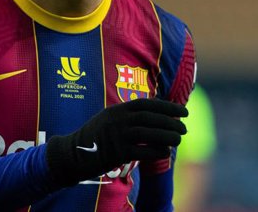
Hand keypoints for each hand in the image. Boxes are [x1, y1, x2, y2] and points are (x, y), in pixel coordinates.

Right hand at [45, 98, 187, 186]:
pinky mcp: (115, 153)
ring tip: (179, 139)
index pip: (147, 104)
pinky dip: (156, 151)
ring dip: (167, 136)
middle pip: (150, 118)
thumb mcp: (109, 118)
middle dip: (171, 122)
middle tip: (185, 127)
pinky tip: (166, 152)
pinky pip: (141, 151)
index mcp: (118, 109)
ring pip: (148, 134)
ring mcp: (116, 136)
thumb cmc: (95, 136)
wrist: (72, 153)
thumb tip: (155, 115)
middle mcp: (118, 120)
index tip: (183, 111)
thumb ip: (128, 115)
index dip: (167, 107)